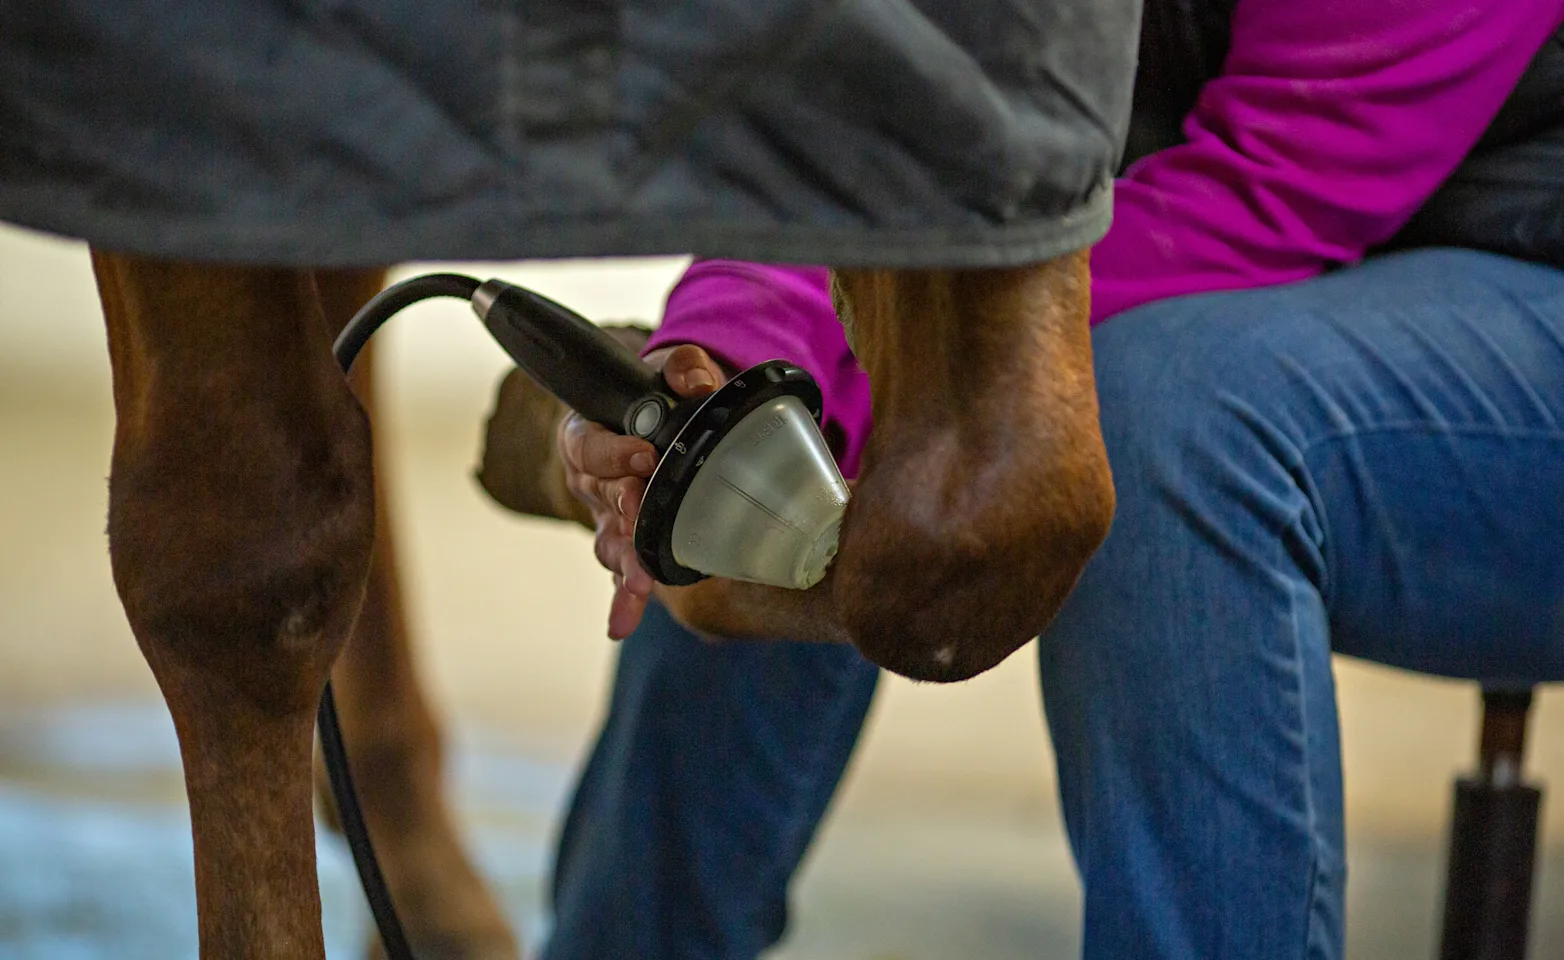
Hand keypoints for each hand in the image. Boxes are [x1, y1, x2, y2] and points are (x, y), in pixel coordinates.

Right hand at [557, 343, 727, 638]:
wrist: (665, 425)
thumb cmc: (660, 397)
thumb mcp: (670, 372)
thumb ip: (683, 368)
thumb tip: (700, 383)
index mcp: (588, 434)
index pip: (588, 444)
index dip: (612, 452)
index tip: (642, 455)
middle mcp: (590, 480)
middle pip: (600, 497)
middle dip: (622, 508)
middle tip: (640, 512)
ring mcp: (607, 517)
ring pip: (610, 540)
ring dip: (624, 559)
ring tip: (638, 578)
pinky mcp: (628, 543)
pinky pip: (622, 571)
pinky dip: (623, 598)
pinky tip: (622, 623)